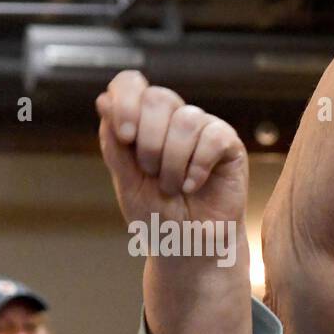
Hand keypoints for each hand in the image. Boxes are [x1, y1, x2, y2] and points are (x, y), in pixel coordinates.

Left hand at [95, 70, 246, 235]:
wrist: (188, 248)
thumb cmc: (158, 217)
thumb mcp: (127, 182)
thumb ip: (114, 144)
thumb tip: (103, 100)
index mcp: (144, 123)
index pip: (132, 85)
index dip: (126, 101)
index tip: (125, 137)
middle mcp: (174, 121)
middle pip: (159, 98)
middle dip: (150, 140)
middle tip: (151, 173)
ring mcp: (203, 131)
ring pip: (186, 120)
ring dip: (174, 161)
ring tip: (173, 187)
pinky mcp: (230, 147)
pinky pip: (214, 137)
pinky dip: (199, 165)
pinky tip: (194, 185)